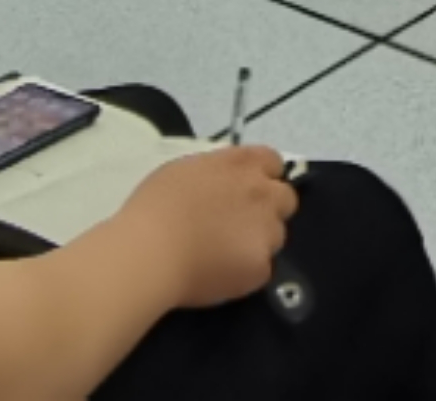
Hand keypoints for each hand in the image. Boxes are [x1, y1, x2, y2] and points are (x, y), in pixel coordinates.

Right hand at [102, 145, 297, 309]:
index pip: (274, 162)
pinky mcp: (261, 267)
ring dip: (257, 240)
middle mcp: (263, 194)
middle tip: (239, 223)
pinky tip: (218, 273)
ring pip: (275, 236)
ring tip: (223, 252)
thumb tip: (226, 183)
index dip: (261, 176)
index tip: (244, 190)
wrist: (150, 252)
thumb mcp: (186, 170)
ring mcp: (267, 232)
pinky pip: (261, 268)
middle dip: (269, 209)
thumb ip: (217, 172)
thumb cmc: (156, 207)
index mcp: (243, 164)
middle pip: (285, 199)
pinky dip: (244, 271)